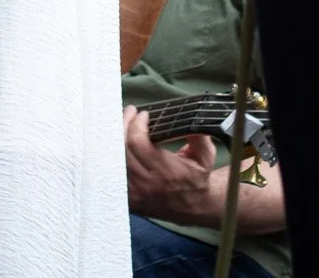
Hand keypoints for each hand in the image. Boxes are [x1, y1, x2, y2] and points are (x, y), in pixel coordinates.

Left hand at [124, 106, 221, 225]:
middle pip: (122, 148)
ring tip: (124, 123)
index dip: (137, 124)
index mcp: (164, 171)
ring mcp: (135, 193)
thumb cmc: (197, 177)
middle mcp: (146, 183)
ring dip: (117, 138)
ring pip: (115, 160)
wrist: (194, 206)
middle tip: (130, 112)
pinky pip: (113, 174)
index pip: (137, 142)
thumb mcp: (205, 156)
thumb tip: (192, 119)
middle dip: (125, 124)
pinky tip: (119, 142)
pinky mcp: (130, 200)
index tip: (144, 114)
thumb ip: (199, 137)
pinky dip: (114, 156)